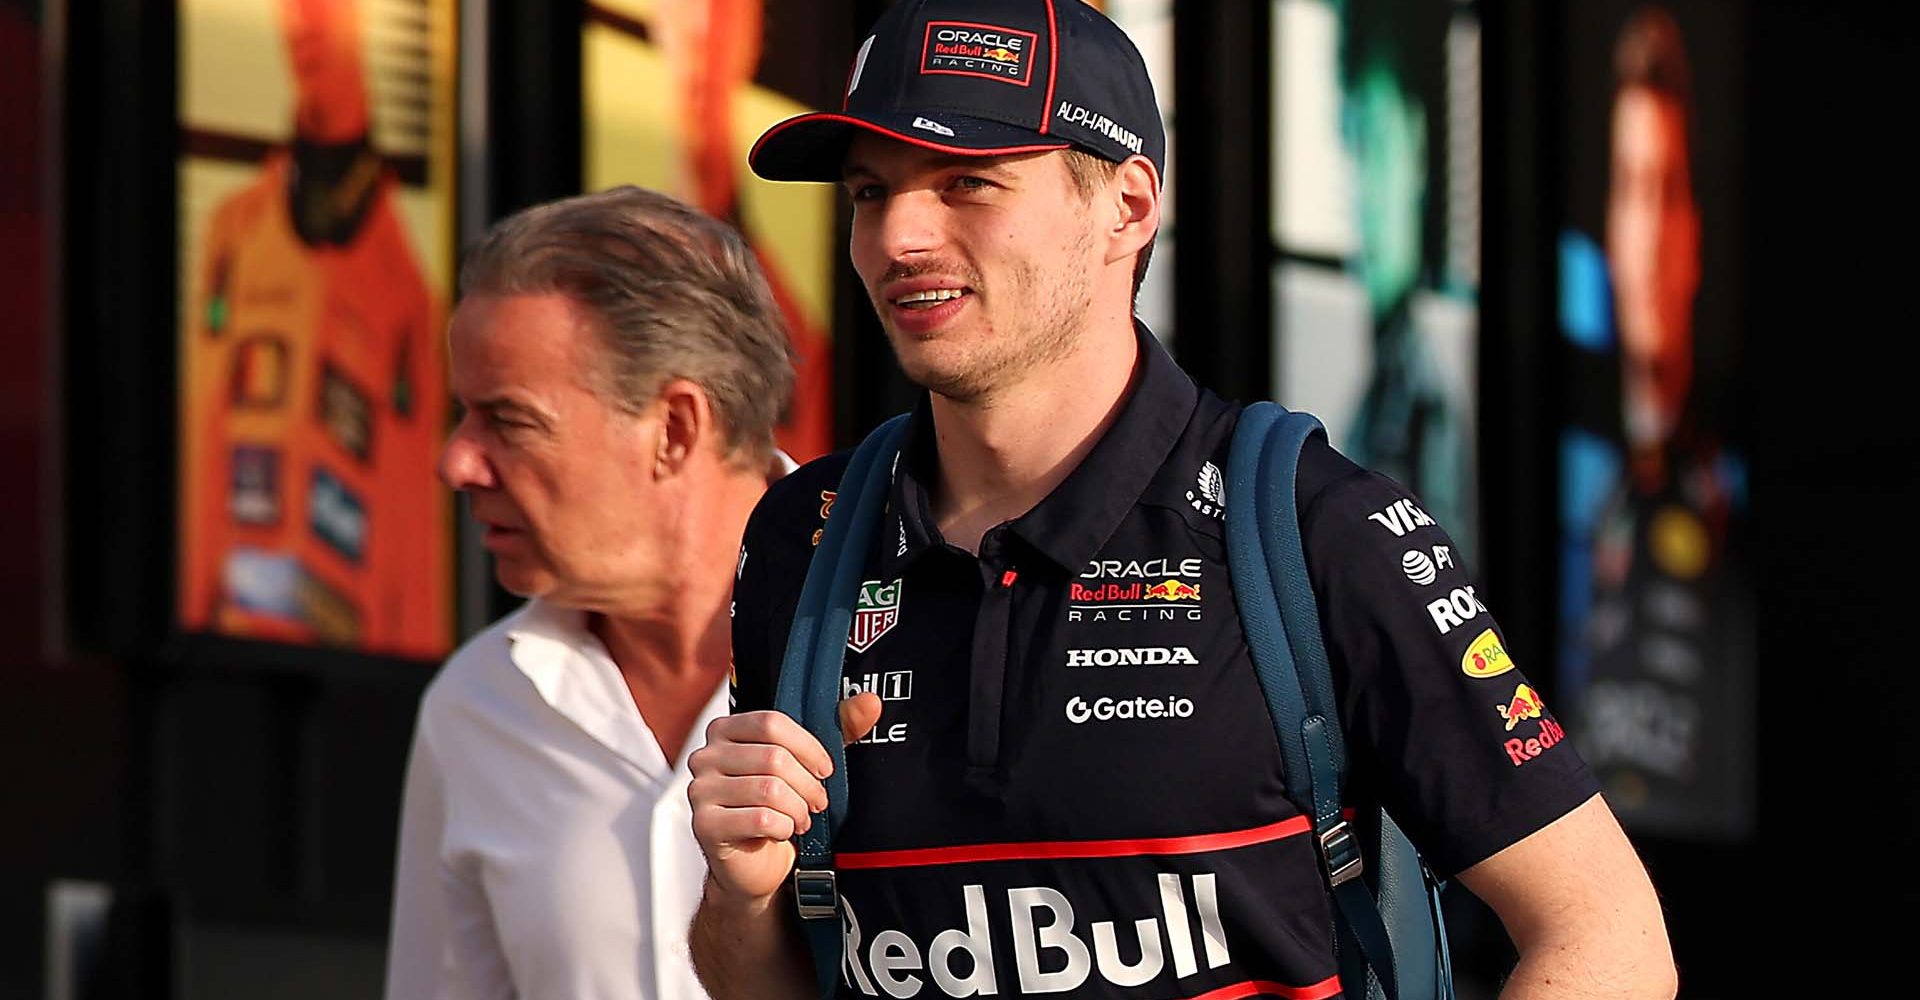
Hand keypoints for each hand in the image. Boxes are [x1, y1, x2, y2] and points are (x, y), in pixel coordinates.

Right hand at [689, 694, 883, 904]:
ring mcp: (700, 790)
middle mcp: (706, 756)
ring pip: (769, 790)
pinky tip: (783, 831)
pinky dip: (783, 827)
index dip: (808, 747)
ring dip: (797, 809)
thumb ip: (839, 728)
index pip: (771, 723)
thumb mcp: (808, 763)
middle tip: (817, 802)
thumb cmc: (776, 807)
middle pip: (773, 758)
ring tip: (801, 818)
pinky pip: (760, 819)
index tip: (825, 769)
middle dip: (807, 785)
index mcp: (726, 730)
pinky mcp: (705, 824)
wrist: (753, 862)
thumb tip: (871, 702)